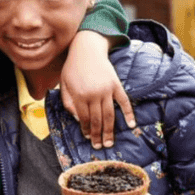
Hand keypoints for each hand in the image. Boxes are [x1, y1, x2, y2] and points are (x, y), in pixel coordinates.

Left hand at [61, 31, 134, 148]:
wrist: (86, 48)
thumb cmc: (72, 67)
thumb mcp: (64, 84)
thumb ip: (68, 103)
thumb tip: (79, 120)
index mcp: (79, 95)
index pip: (84, 119)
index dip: (86, 130)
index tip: (88, 138)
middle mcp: (93, 94)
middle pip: (97, 120)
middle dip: (97, 135)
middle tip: (99, 147)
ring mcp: (106, 90)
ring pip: (109, 115)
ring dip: (110, 130)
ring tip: (110, 142)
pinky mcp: (116, 85)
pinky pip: (124, 101)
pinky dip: (128, 113)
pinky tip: (131, 124)